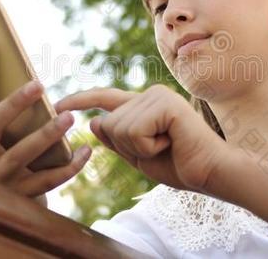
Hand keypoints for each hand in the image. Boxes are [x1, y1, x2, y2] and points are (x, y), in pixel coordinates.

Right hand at [0, 43, 91, 200]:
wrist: (12, 207)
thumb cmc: (12, 154)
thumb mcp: (3, 134)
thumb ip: (9, 110)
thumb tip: (31, 77)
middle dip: (13, 104)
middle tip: (40, 84)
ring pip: (21, 155)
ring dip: (46, 134)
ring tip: (70, 117)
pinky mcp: (21, 197)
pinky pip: (48, 180)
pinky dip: (70, 165)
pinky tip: (87, 150)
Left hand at [54, 84, 229, 192]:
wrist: (209, 173)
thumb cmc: (179, 165)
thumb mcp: (138, 156)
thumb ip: (117, 140)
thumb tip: (94, 121)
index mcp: (144, 105)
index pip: (106, 99)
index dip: (81, 100)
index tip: (58, 104)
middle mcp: (150, 95)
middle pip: (109, 124)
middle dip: (127, 147)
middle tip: (160, 149)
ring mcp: (158, 96)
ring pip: (119, 129)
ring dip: (139, 149)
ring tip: (167, 146)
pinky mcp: (166, 104)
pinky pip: (134, 131)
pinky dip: (148, 147)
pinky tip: (171, 143)